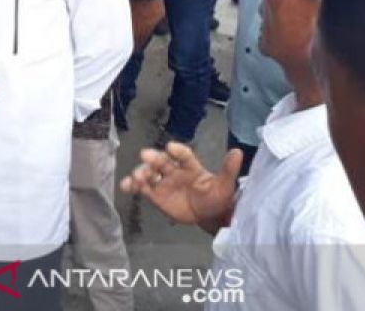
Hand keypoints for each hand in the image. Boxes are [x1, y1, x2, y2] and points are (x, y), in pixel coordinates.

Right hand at [120, 143, 242, 230]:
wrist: (209, 216)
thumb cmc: (218, 197)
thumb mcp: (225, 185)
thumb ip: (228, 169)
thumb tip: (238, 152)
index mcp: (190, 167)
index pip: (183, 156)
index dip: (177, 151)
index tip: (170, 147)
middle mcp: (174, 171)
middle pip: (161, 162)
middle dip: (153, 158)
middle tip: (145, 155)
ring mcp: (163, 183)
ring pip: (149, 174)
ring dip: (141, 173)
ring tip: (135, 177)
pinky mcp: (155, 195)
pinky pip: (142, 189)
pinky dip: (133, 186)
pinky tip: (126, 186)